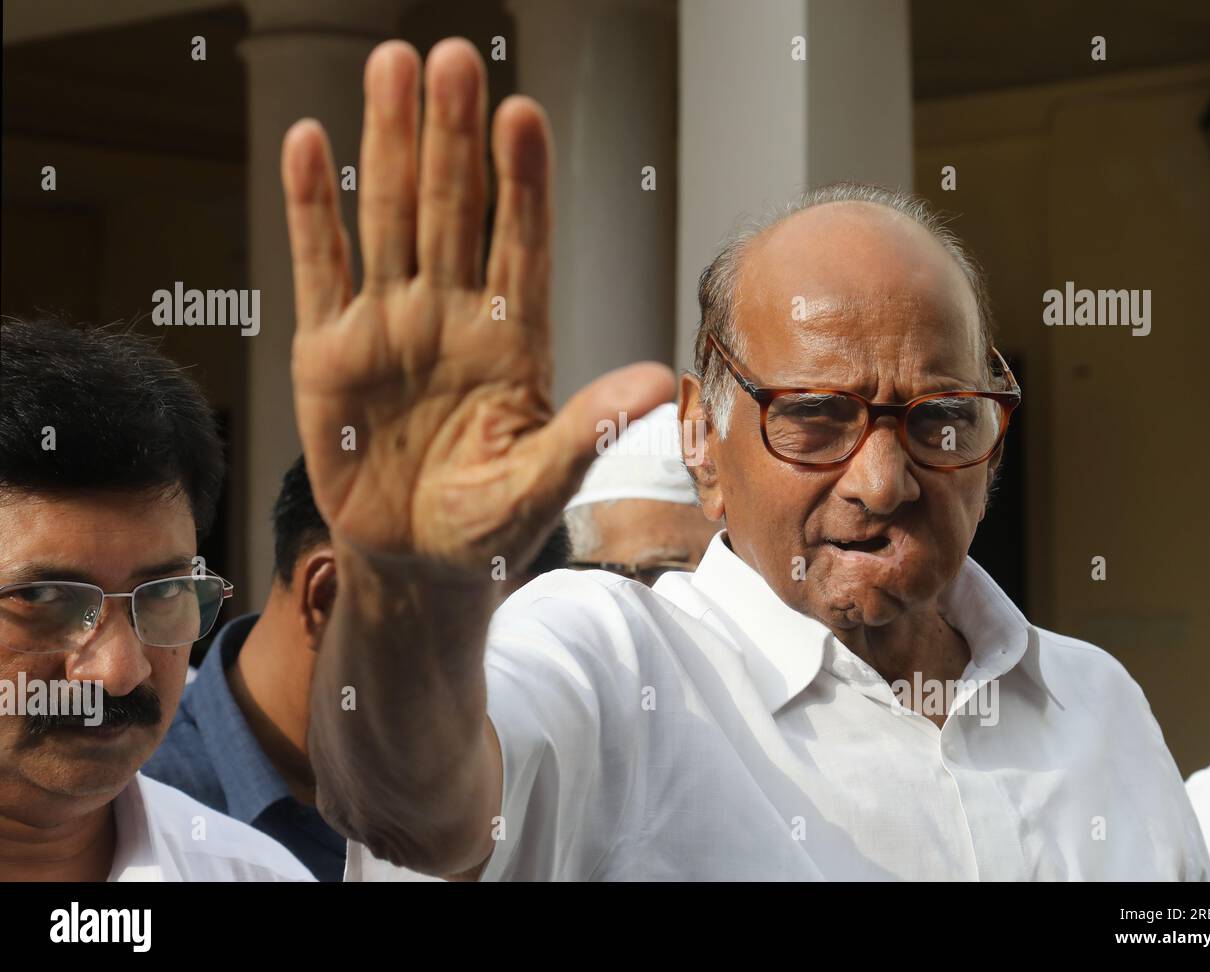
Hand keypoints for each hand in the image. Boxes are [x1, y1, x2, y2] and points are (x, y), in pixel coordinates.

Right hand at [281, 39, 674, 575]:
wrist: (414, 560)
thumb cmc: (487, 523)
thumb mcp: (541, 482)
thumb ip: (587, 429)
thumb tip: (656, 380)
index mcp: (513, 342)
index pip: (521, 245)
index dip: (522, 183)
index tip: (523, 116)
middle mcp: (453, 316)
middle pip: (454, 210)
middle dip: (453, 138)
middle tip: (453, 60)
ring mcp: (389, 325)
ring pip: (389, 217)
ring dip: (388, 145)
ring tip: (392, 65)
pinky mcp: (327, 348)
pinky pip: (319, 267)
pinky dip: (312, 210)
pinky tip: (311, 143)